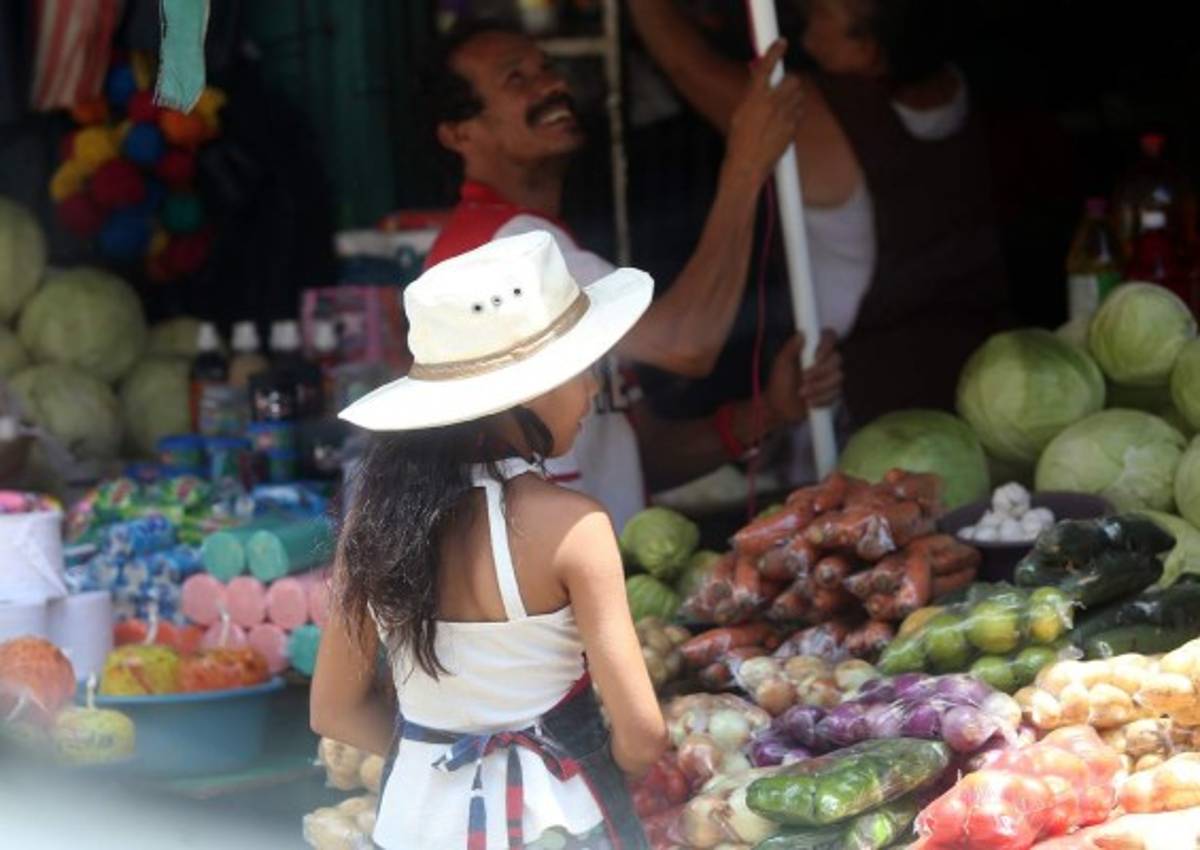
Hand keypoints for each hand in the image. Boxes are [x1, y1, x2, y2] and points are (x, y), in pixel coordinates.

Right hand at [725, 40, 802, 184]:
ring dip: (794, 96)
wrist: (747, 167)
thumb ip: (752, 94)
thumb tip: (759, 78)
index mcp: (754, 97)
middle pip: (792, 79)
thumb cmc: (739, 141)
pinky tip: (784, 122)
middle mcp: (771, 103)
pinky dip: (795, 113)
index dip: (775, 51)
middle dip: (790, 81)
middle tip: (784, 87)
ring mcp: (784, 116)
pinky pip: (799, 112)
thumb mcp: (740, 113)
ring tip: (782, 108)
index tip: (782, 43)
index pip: (766, 66)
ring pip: (799, 95)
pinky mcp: (793, 128)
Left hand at [764, 331, 842, 427]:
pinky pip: (837, 393)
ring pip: (838, 377)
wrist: (780, 408)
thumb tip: (802, 333)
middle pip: (837, 358)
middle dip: (820, 371)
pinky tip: (810, 402)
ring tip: (802, 393)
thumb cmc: (779, 383)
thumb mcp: (781, 364)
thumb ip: (791, 348)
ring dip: (819, 387)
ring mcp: (831, 377)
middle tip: (803, 379)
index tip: (815, 357)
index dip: (827, 345)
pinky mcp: (834, 393)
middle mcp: (825, 361)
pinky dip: (822, 398)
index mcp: (813, 349)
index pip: (830, 337)